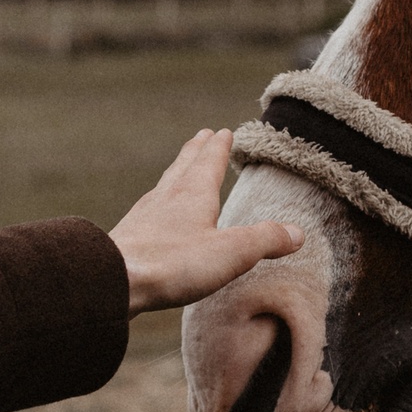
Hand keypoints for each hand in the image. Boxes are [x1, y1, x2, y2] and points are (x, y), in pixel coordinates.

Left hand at [111, 129, 303, 315]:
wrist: (113, 280)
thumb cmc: (172, 264)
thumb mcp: (230, 253)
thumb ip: (264, 240)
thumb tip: (297, 233)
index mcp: (193, 193)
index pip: (210, 160)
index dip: (219, 146)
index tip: (224, 131)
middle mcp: (167, 196)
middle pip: (183, 165)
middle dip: (195, 150)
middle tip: (201, 135)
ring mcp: (144, 215)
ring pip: (165, 185)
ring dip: (177, 172)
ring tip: (180, 169)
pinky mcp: (130, 236)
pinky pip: (149, 210)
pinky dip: (160, 202)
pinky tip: (156, 215)